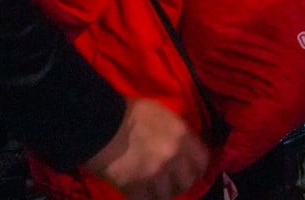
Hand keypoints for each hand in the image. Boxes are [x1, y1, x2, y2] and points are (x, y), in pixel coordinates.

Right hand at [84, 99, 208, 198]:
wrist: (101, 125)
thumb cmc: (130, 113)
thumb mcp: (163, 116)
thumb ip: (177, 133)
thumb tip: (183, 146)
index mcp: (183, 136)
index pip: (203, 161)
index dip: (196, 168)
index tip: (189, 171)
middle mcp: (174, 156)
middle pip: (187, 182)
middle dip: (180, 184)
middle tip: (170, 183)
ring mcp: (156, 174)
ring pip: (167, 195)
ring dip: (160, 193)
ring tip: (152, 189)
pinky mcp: (135, 187)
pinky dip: (142, 198)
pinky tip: (137, 193)